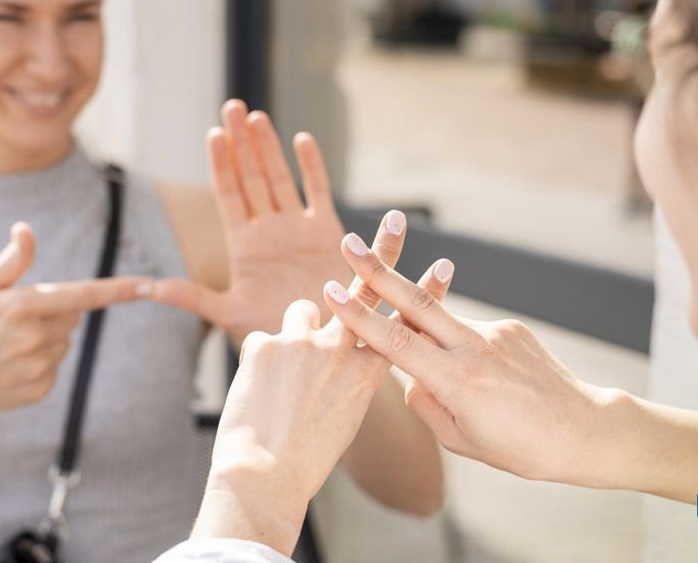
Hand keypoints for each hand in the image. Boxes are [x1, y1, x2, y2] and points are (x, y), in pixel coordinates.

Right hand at [0, 222, 150, 416]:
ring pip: (65, 340)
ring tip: (8, 344)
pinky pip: (56, 366)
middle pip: (73, 314)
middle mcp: (34, 338)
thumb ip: (11, 261)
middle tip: (15, 319)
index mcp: (22, 306)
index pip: (82, 295)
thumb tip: (26, 230)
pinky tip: (10, 364)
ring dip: (47, 337)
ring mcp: (39, 367)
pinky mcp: (41, 388)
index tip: (149, 286)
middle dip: (54, 311)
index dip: (119, 290)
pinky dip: (41, 362)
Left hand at [150, 99, 351, 345]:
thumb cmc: (272, 334)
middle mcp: (268, 231)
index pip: (228, 195)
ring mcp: (297, 229)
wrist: (318, 347)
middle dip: (242, 142)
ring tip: (257, 116)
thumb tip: (150, 288)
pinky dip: (311, 167)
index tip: (213, 134)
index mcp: (243, 245)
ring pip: (280, 178)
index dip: (221, 164)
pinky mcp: (327, 233)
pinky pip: (317, 193)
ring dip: (268, 147)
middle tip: (233, 107)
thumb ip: (192, 298)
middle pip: (251, 177)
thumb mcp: (227, 314)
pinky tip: (301, 139)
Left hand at [192, 258, 451, 554]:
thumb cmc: (304, 459)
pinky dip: (257, 362)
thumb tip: (334, 360)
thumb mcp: (342, 420)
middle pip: (364, 290)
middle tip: (395, 221)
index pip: (401, 324)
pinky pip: (261, 340)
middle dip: (379, 254)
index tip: (442, 267)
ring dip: (295, 331)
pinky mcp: (265, 341)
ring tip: (281, 376)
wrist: (264, 476)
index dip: (421, 294)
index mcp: (367, 375)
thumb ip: (345, 381)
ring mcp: (303, 342)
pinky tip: (255, 394)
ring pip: (302, 312)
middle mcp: (340, 350)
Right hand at [323, 231, 614, 486]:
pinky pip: (473, 335)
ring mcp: (495, 333)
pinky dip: (466, 352)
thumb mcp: (461, 440)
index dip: (360, 317)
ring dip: (424, 327)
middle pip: (415, 303)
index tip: (333, 291)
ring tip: (456, 373)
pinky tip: (491, 384)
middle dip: (378, 271)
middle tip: (350, 242)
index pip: (396, 342)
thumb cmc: (521, 448)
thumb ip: (426, 404)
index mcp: (456, 381)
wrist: (585, 430)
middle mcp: (474, 348)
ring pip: (444, 323)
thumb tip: (410, 376)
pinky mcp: (512, 328)